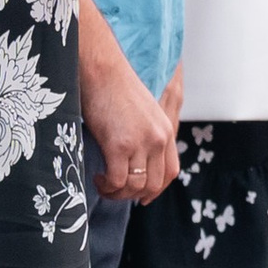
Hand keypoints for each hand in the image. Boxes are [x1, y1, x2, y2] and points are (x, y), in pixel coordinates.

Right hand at [81, 43, 178, 203]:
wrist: (101, 70)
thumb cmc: (113, 88)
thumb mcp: (141, 113)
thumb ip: (145, 135)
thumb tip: (134, 161)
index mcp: (166, 130)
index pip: (171, 172)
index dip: (157, 189)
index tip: (142, 197)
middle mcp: (158, 139)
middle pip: (154, 184)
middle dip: (133, 195)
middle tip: (114, 190)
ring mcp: (140, 143)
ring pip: (135, 186)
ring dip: (117, 193)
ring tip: (103, 184)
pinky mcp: (120, 145)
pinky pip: (116, 180)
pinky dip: (106, 186)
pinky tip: (97, 178)